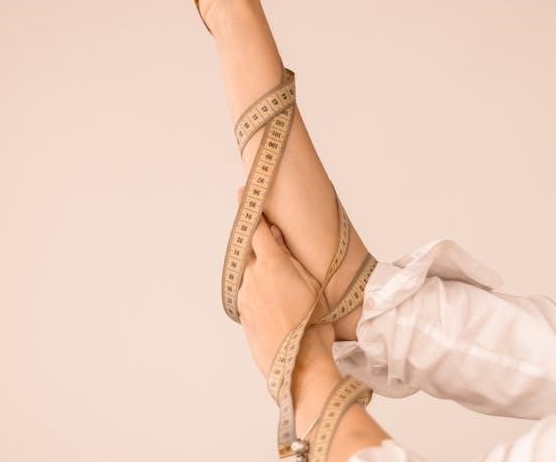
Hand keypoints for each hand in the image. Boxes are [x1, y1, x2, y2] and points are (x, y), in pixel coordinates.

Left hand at [235, 185, 335, 380]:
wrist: (298, 363)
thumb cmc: (313, 321)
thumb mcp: (311, 282)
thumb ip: (290, 255)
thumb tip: (275, 234)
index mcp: (271, 263)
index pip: (253, 227)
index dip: (248, 208)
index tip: (243, 193)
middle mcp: (251, 276)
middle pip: (250, 249)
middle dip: (259, 242)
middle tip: (274, 242)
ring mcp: (244, 295)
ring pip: (249, 271)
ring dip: (260, 268)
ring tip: (284, 284)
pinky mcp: (242, 312)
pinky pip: (247, 291)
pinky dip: (258, 287)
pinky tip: (277, 301)